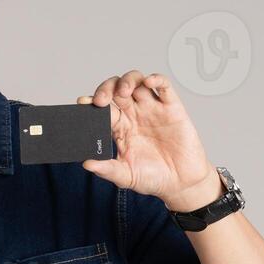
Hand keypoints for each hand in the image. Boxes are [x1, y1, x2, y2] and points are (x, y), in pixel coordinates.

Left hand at [79, 70, 223, 212]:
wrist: (181, 184)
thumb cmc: (153, 178)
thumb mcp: (126, 176)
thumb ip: (107, 169)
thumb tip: (86, 164)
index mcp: (120, 128)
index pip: (102, 109)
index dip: (91, 102)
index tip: (82, 103)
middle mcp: (134, 115)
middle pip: (116, 90)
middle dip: (106, 88)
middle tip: (101, 99)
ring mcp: (152, 109)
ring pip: (137, 82)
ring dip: (128, 80)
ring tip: (123, 91)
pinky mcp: (172, 108)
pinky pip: (164, 87)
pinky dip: (156, 79)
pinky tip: (149, 82)